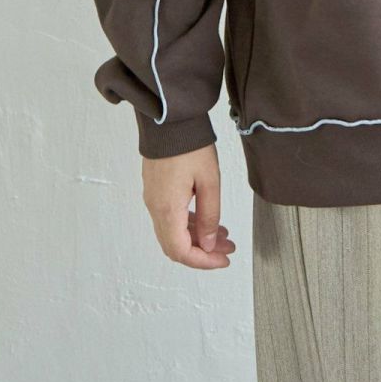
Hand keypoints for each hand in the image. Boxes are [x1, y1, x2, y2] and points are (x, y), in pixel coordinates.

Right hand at [141, 143, 236, 268]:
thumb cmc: (189, 145)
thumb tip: (209, 244)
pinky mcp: (156, 190)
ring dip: (197, 238)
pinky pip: (170, 218)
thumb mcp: (210, 180)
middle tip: (227, 250)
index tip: (223, 260)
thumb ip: (210, 215)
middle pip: (175, 246)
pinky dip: (189, 225)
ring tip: (224, 235)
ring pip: (173, 232)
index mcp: (167, 209)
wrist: (169, 119)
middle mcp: (155, 208)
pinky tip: (207, 220)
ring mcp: (153, 199)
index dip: (203, 261)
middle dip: (203, 252)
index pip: (181, 251)